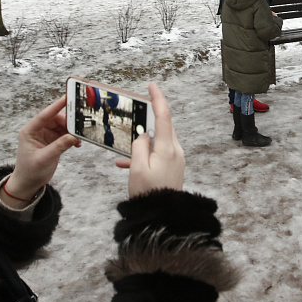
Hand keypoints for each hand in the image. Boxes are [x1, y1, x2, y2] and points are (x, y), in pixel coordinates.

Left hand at [6, 95, 80, 202]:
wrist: (29, 183)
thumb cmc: (30, 171)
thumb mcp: (44, 159)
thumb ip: (59, 147)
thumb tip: (73, 136)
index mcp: (29, 131)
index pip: (44, 115)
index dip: (56, 106)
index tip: (67, 97)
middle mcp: (37, 131)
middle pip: (55, 119)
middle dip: (68, 122)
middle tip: (79, 127)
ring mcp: (46, 135)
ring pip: (62, 126)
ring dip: (71, 130)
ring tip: (78, 138)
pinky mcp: (53, 141)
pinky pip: (65, 134)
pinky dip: (72, 137)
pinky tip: (77, 144)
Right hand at [115, 82, 184, 196]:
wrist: (163, 216)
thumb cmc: (149, 193)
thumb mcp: (137, 167)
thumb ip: (139, 146)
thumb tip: (144, 136)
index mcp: (167, 148)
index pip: (164, 116)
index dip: (158, 99)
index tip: (152, 86)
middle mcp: (175, 151)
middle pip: (162, 127)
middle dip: (148, 121)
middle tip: (136, 114)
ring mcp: (175, 160)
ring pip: (158, 142)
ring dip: (142, 144)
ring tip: (125, 153)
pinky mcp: (173, 168)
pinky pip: (157, 155)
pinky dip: (144, 156)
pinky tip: (127, 165)